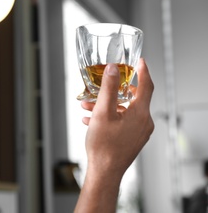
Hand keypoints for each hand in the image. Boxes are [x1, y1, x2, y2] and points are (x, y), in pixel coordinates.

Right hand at [75, 58, 153, 212]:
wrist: (104, 172)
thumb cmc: (104, 146)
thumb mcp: (103, 112)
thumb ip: (109, 88)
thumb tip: (113, 69)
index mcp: (140, 113)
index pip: (147, 85)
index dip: (143, 71)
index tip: (140, 61)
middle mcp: (143, 122)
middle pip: (133, 98)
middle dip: (115, 90)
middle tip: (106, 83)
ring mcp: (139, 132)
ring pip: (124, 111)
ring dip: (107, 105)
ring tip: (87, 106)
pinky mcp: (132, 139)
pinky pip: (122, 122)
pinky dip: (108, 117)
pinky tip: (90, 120)